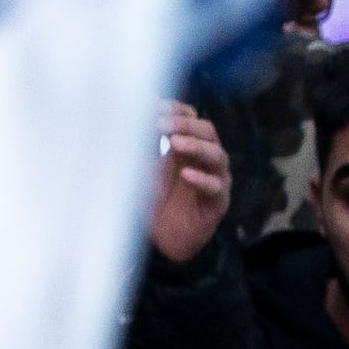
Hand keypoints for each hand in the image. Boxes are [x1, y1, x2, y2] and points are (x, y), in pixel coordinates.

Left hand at [149, 103, 232, 262]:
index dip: (177, 110)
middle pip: (207, 131)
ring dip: (196, 146)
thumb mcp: (143, 169)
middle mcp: (205, 159)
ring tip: (175, 144)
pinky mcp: (218, 203)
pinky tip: (186, 175)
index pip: (191, 118)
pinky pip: (216, 187)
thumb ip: (142, 144)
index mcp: (188, 146)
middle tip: (164, 123)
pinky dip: (202, 179)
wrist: (161, 241)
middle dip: (186, 125)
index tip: (156, 106)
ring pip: (217, 155)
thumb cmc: (154, 203)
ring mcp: (216, 179)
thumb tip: (131, 114)